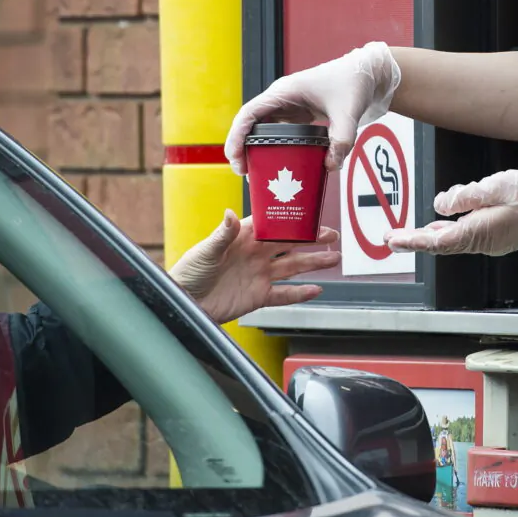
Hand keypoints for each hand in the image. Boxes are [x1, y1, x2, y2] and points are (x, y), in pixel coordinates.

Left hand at [169, 210, 339, 323]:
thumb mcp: (205, 251)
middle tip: (331, 235)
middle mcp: (255, 255)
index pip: (274, 226)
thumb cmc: (188, 273)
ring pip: (292, 268)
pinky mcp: (258, 296)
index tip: (311, 215)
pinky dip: (300, 293)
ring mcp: (258, 276)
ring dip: (313, 264)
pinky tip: (315, 289)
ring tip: (333, 259)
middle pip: (290, 245)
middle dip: (312, 240)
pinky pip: (284, 294)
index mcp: (244, 239)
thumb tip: (231, 214)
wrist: (184, 302)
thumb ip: (222, 234)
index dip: (292, 221)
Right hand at [224, 41, 400, 175]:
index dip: (237, 136)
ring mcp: (289, 107)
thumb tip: (330, 167)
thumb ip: (341, 139)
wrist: (367, 74)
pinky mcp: (299, 116)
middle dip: (243, 148)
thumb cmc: (354, 82)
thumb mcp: (348, 112)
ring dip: (256, 150)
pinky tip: (279, 166)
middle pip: (251, 124)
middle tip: (244, 173)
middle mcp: (281, 99)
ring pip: (263, 130)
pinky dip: (275, 149)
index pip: (249, 114)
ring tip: (256, 174)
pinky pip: (280, 134)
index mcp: (284, 92)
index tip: (234, 158)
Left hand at [384, 168, 517, 256]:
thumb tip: (440, 205)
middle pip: (441, 245)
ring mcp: (490, 242)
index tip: (393, 240)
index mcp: (478, 231)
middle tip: (391, 238)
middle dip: (415, 241)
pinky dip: (448, 233)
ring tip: (407, 234)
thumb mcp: (495, 186)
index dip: (412, 241)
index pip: (437, 241)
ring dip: (429, 238)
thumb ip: (464, 196)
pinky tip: (440, 227)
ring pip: (453, 241)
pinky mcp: (497, 237)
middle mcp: (482, 242)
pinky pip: (466, 237)